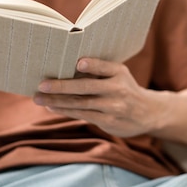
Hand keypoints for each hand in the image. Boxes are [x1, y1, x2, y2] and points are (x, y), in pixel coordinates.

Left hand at [34, 58, 166, 137]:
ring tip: (39, 98)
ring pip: (81, 104)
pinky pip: (83, 115)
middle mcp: (118, 89)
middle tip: (41, 84)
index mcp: (119, 72)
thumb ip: (99, 70)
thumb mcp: (119, 74)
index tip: (79, 64)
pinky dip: (65, 111)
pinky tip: (52, 107)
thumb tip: (65, 67)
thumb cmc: (125, 88)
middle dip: (61, 86)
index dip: (92, 66)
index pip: (104, 67)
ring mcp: (113, 107)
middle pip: (86, 87)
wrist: (147, 113)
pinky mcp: (108, 121)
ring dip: (57, 101)